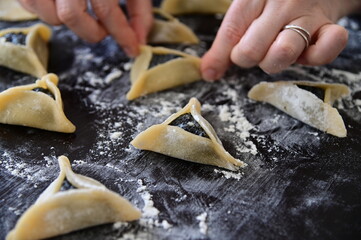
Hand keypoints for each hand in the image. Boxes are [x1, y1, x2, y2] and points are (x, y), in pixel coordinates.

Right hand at [18, 0, 152, 56]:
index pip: (106, 9)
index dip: (122, 34)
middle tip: (104, 29)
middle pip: (70, 15)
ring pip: (48, 14)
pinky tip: (63, 4)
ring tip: (82, 11)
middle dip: (92, 32)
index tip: (132, 48)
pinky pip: (31, 5)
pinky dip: (48, 11)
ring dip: (69, 23)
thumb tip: (139, 40)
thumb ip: (138, 9)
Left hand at [201, 0, 360, 80]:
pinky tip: (307, 53)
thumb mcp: (249, 12)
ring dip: (274, 62)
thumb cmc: (275, 4)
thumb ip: (228, 40)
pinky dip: (316, 57)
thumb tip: (208, 73)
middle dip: (247, 59)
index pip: (231, 32)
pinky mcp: (330, 27)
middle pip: (251, 50)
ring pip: (283, 52)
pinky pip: (327, 49)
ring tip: (275, 51)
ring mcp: (307, 15)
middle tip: (254, 50)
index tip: (211, 72)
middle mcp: (281, 4)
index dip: (219, 56)